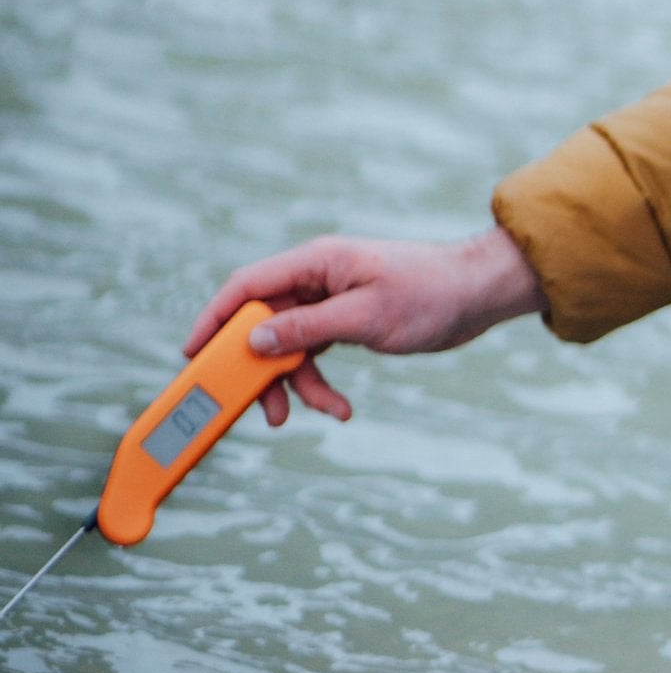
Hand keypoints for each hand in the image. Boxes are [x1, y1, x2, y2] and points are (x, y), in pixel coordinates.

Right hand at [184, 228, 542, 425]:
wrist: (476, 295)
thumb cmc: (429, 293)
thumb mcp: (366, 316)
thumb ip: (308, 328)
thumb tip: (255, 340)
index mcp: (315, 262)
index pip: (247, 287)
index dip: (214, 319)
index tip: (192, 355)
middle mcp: (316, 278)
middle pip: (263, 323)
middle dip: (260, 369)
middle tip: (262, 410)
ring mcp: (329, 300)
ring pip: (289, 346)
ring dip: (299, 384)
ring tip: (328, 410)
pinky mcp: (344, 321)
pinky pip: (315, 353)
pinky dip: (321, 382)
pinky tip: (342, 407)